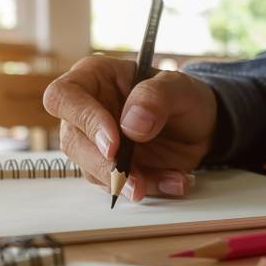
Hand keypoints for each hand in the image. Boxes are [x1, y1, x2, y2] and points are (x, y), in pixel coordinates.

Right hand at [43, 55, 216, 201]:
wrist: (201, 126)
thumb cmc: (183, 97)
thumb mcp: (179, 87)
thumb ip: (155, 97)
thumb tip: (131, 125)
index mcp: (93, 78)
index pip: (63, 97)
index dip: (84, 121)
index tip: (114, 144)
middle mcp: (87, 111)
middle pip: (73, 142)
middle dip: (104, 165)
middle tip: (136, 180)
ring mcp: (96, 143)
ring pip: (92, 170)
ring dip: (129, 182)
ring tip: (172, 178)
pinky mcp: (111, 169)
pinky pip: (119, 186)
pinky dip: (149, 187)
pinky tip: (175, 180)